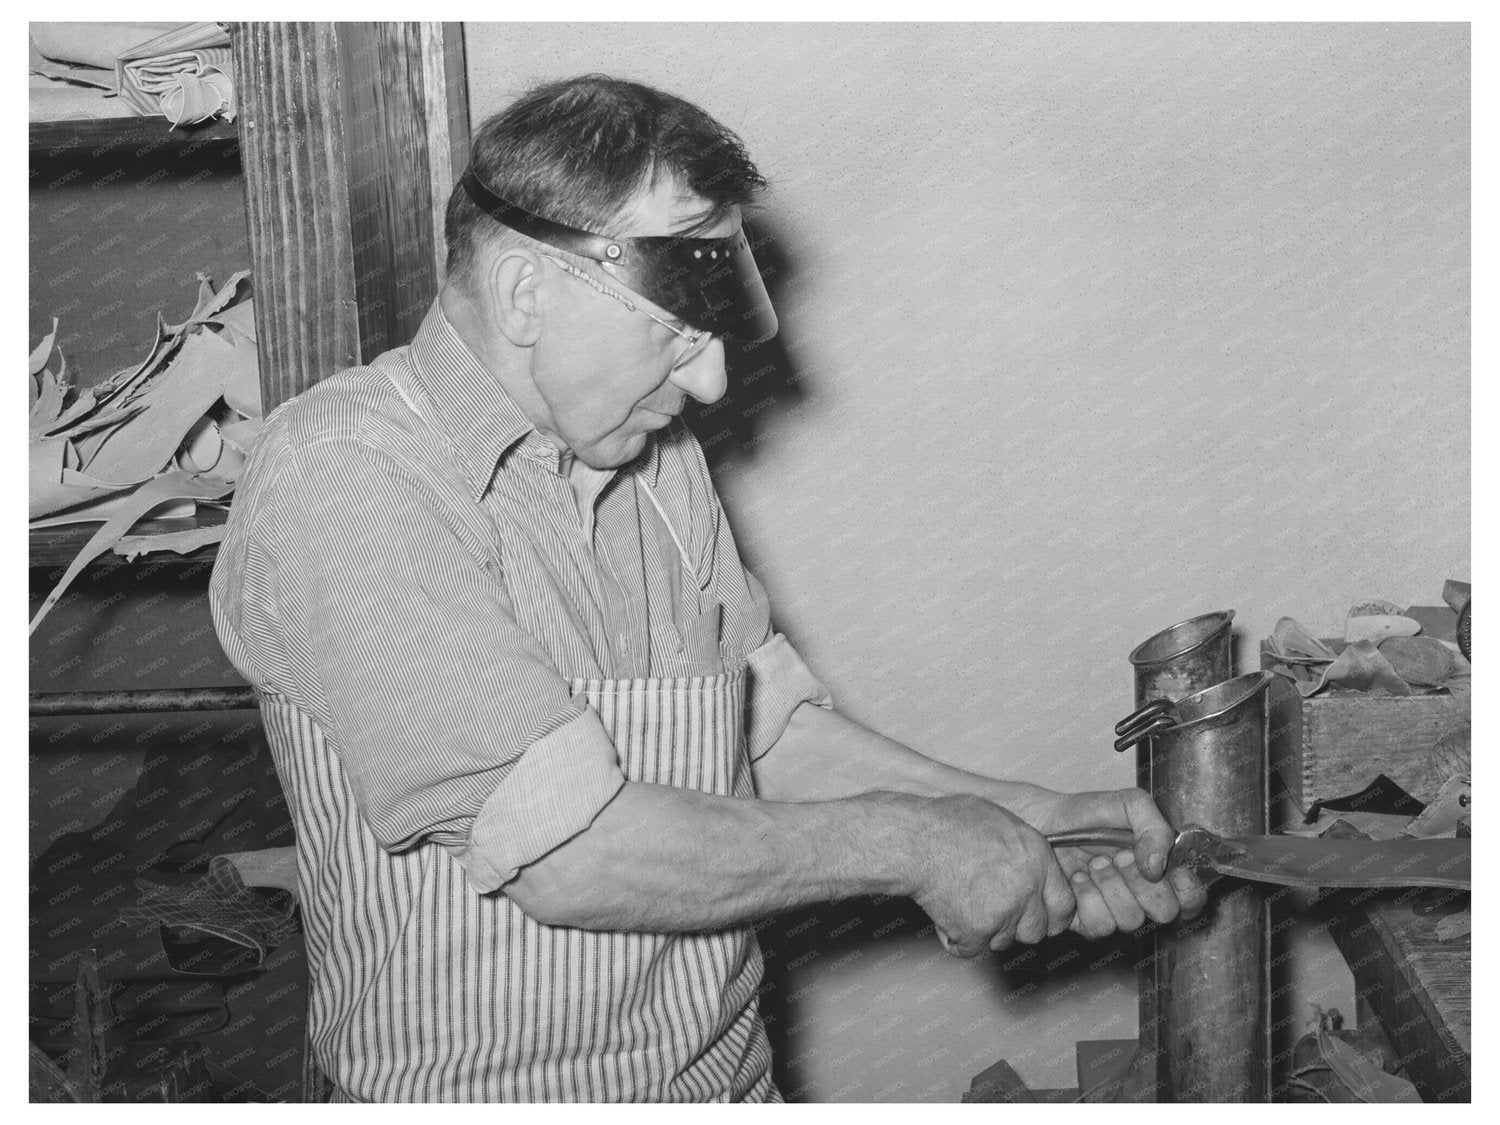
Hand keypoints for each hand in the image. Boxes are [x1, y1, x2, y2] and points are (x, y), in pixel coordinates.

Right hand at [908, 794, 1076, 957]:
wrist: (916, 840)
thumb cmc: (949, 823)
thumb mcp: (1001, 821)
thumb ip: (1024, 851)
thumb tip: (1032, 867)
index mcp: (1038, 860)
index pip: (1064, 906)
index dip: (1050, 915)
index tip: (1039, 917)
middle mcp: (1027, 888)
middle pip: (1035, 931)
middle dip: (1015, 926)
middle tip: (992, 910)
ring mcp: (1004, 912)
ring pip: (1002, 942)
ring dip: (984, 932)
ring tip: (962, 903)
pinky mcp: (977, 931)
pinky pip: (971, 949)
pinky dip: (956, 939)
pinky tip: (945, 914)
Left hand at [1031, 788, 1208, 938]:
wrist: (1039, 822)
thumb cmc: (1083, 814)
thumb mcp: (1126, 804)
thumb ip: (1154, 825)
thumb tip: (1159, 864)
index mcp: (1159, 868)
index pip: (1191, 897)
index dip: (1189, 892)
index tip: (1174, 873)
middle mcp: (1140, 893)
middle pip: (1166, 912)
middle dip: (1143, 883)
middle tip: (1120, 857)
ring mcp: (1114, 909)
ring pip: (1132, 920)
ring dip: (1111, 887)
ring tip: (1093, 863)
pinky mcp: (1086, 921)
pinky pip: (1100, 926)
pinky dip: (1087, 899)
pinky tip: (1077, 879)